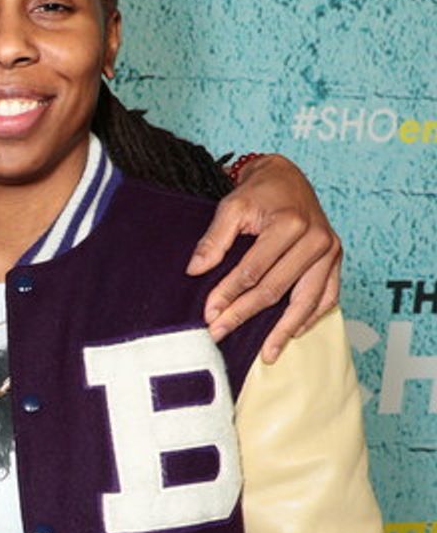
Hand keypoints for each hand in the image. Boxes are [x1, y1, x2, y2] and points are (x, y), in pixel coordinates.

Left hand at [186, 153, 341, 363]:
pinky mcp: (336, 260)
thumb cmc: (259, 193)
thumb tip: (196, 270)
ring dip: (284, 330)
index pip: (253, 270)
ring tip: (267, 354)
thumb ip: (214, 238)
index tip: (208, 315)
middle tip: (220, 334)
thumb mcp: (231, 205)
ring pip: (307, 300)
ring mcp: (330, 251)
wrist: (288, 179)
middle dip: (245, 315)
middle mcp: (316, 238)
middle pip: (276, 289)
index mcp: (290, 224)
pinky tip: (293, 333)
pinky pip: (328, 297)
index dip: (228, 295)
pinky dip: (311, 318)